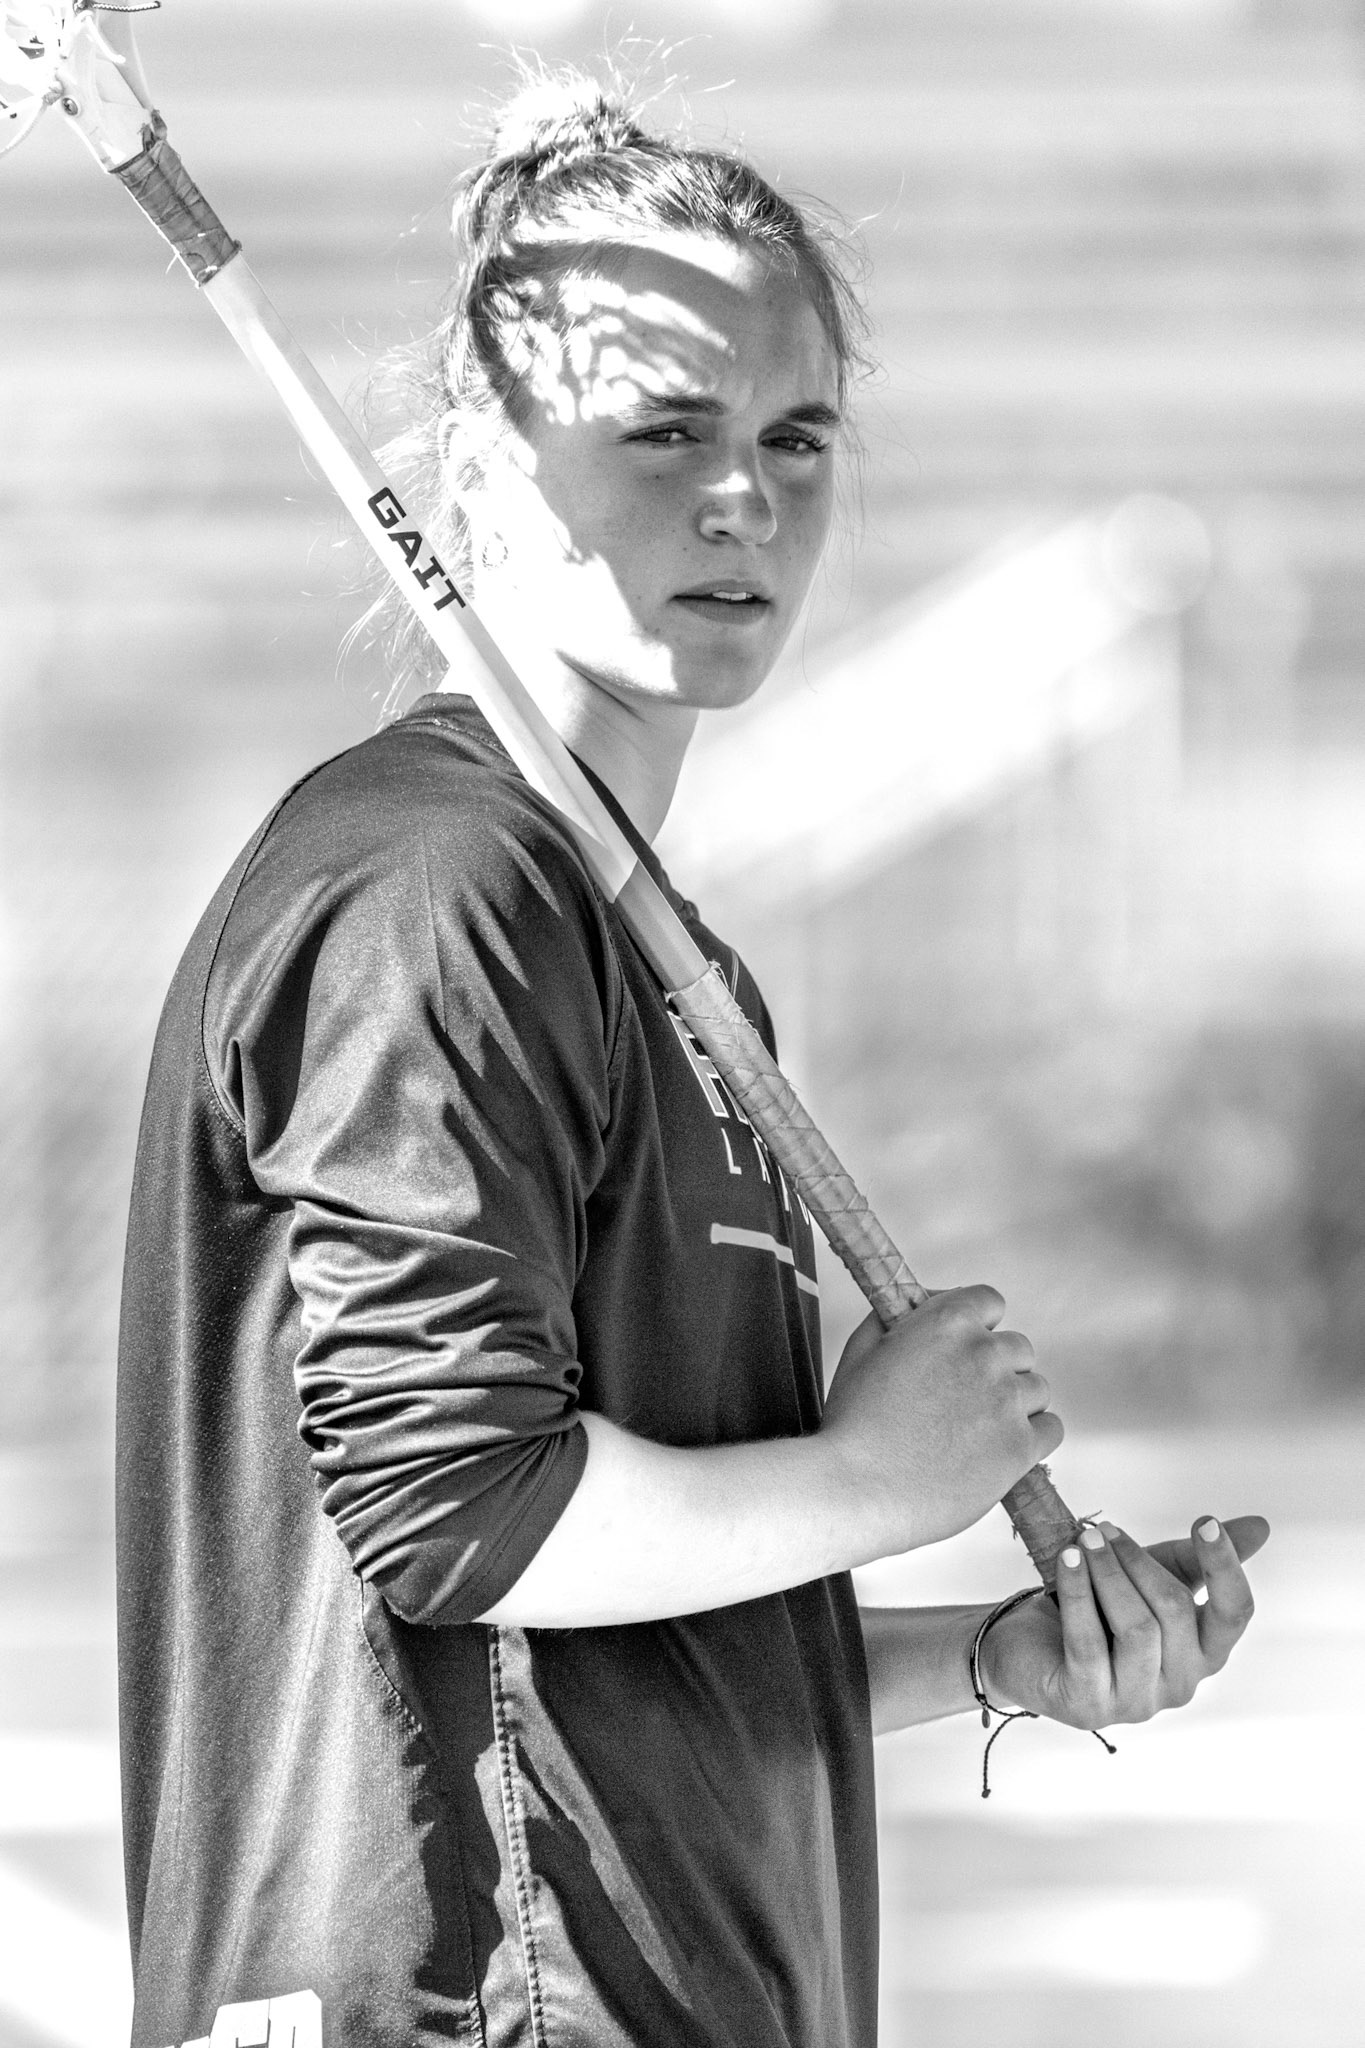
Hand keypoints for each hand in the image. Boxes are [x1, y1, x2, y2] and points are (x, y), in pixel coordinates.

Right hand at [821, 1289, 1063, 1557]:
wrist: (857, 1489)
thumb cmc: (853, 1427)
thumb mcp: (861, 1350)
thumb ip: (897, 1318)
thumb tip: (921, 1306)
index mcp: (946, 1322)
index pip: (990, 1301)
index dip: (977, 1326)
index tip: (964, 1348)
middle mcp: (984, 1354)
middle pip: (1018, 1348)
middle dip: (996, 1368)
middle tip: (963, 1399)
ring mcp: (1006, 1401)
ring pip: (1036, 1389)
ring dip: (1014, 1403)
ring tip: (976, 1431)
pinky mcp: (1020, 1446)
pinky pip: (1051, 1428)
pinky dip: (1032, 1436)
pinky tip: (1000, 1447)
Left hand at [981, 1513, 1269, 1727]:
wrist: (1029, 1648)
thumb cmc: (1101, 1612)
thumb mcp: (1150, 1577)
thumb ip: (1199, 1558)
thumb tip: (1260, 1526)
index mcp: (1205, 1652)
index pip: (1234, 1613)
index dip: (1225, 1567)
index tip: (1205, 1522)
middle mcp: (1181, 1684)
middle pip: (1176, 1612)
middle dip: (1139, 1562)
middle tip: (1104, 1530)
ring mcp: (1137, 1701)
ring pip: (1138, 1629)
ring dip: (1109, 1575)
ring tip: (1085, 1541)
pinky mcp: (1090, 1705)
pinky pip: (1089, 1642)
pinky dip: (1079, 1593)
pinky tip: (1068, 1560)